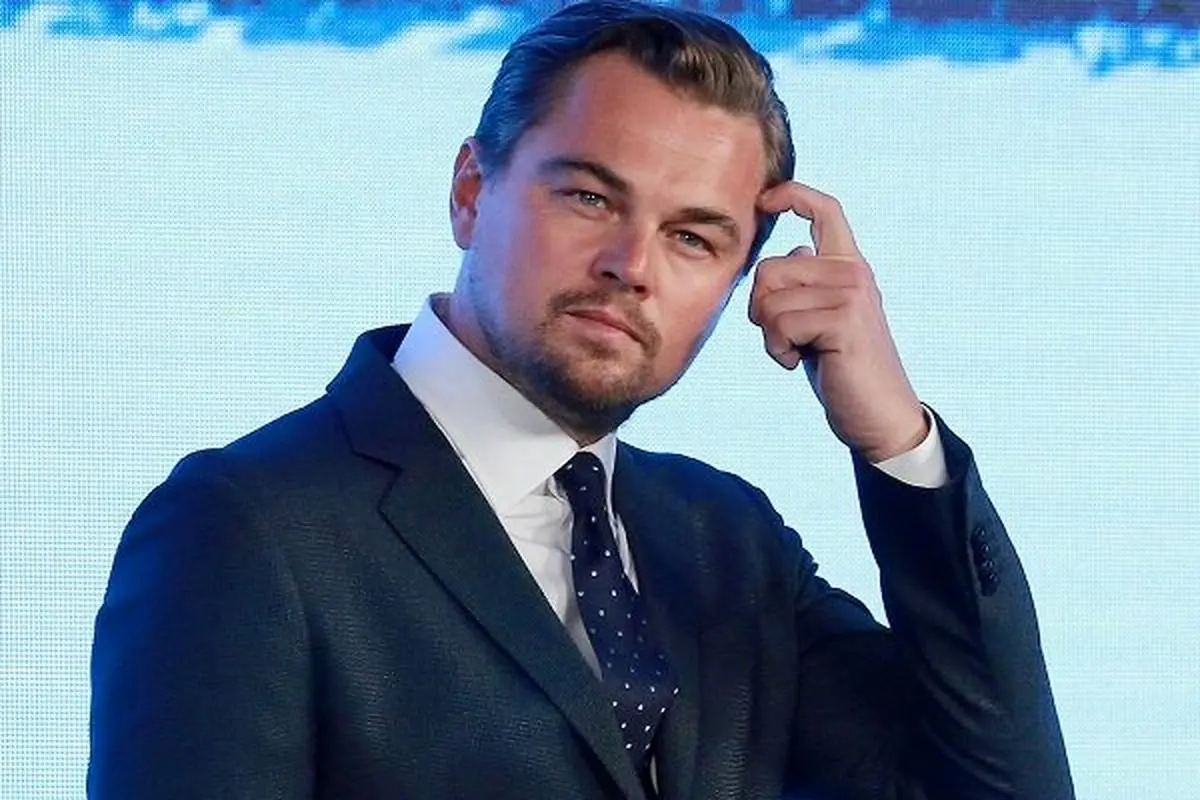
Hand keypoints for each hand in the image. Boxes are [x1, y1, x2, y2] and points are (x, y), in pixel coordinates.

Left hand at [749, 181, 926, 461]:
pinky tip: (801, 364)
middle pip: (768, 269)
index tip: (765, 200)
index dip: (791, 195)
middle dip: (760, 309)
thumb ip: (807, 284)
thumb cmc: (842, 368)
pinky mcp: (843, 320)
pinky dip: (779, 351)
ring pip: (769, 300)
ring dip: (771, 336)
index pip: (825, 209)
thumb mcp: (821, 317)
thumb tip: (790, 252)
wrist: (879, 415)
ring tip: (799, 351)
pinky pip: (779, 324)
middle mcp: (853, 272)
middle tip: (785, 336)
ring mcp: (851, 294)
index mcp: (849, 266)